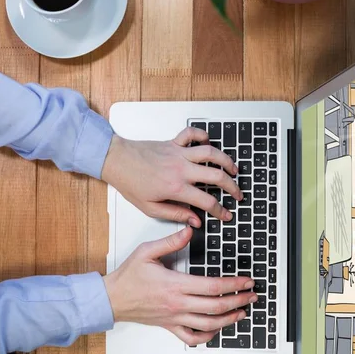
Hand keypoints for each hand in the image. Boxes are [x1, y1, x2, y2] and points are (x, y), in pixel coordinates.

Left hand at [101, 127, 241, 226]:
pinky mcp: (174, 142)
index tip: (226, 215)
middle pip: (217, 176)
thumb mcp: (151, 208)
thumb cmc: (130, 183)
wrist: (116, 161)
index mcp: (176, 188)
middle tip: (238, 194)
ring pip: (211, 152)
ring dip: (226, 160)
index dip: (220, 210)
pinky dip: (203, 135)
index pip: (207, 201)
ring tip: (233, 169)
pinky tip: (208, 142)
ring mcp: (179, 153)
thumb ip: (175, 214)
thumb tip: (194, 220)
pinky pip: (192, 133)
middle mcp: (181, 169)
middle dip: (233, 187)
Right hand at [103, 227, 256, 345]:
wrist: (112, 299)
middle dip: (238, 301)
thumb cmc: (128, 277)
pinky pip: (191, 337)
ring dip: (229, 319)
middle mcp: (177, 304)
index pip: (212, 286)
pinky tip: (216, 330)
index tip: (246, 281)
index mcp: (175, 285)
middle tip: (252, 295)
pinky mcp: (169, 326)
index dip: (234, 284)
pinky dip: (207, 336)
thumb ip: (171, 242)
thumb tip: (189, 231)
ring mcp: (174, 318)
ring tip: (242, 312)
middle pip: (216, 307)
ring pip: (208, 324)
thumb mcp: (147, 251)